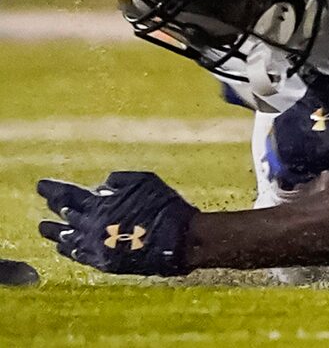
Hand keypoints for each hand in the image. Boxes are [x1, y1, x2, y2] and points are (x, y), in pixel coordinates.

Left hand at [38, 171, 196, 276]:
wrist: (175, 239)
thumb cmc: (164, 205)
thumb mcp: (145, 179)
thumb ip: (118, 180)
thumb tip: (100, 186)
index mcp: (101, 204)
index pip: (69, 195)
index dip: (54, 189)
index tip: (40, 185)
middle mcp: (92, 225)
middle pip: (66, 216)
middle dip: (55, 207)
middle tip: (44, 200)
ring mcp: (95, 246)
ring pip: (67, 238)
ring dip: (55, 232)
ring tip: (43, 227)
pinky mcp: (102, 262)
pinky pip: (78, 255)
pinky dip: (69, 250)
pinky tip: (63, 247)